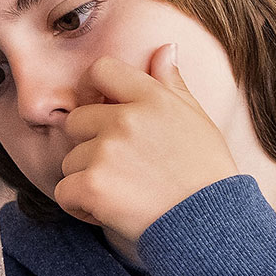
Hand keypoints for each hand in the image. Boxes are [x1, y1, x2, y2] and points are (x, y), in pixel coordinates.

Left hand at [55, 44, 237, 246]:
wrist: (211, 226)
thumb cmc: (207, 174)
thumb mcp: (197, 120)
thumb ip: (172, 83)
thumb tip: (164, 49)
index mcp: (151, 98)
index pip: (101, 70)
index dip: (94, 91)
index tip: (101, 113)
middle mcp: (125, 119)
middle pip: (77, 120)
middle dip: (90, 144)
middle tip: (121, 168)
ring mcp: (106, 151)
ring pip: (70, 160)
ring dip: (88, 179)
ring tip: (124, 194)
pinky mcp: (92, 185)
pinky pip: (64, 191)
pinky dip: (80, 206)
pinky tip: (110, 211)